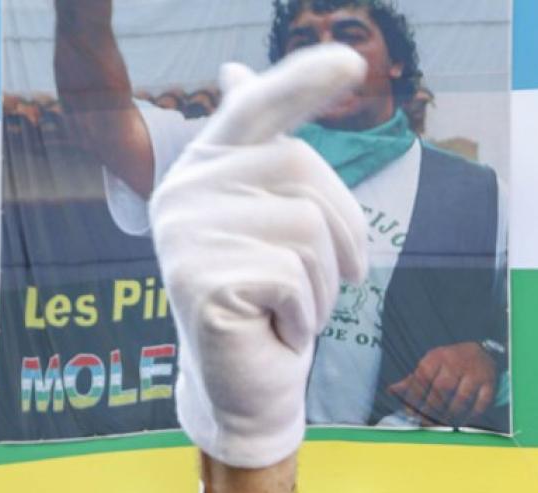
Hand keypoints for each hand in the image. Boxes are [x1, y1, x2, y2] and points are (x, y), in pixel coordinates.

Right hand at [148, 45, 370, 467]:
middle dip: (341, 231)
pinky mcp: (199, 280)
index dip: (303, 80)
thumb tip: (235, 70)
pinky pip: (293, 277)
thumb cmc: (271, 305)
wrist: (244, 387)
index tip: (353, 60)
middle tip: (331, 282)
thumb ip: (265, 157)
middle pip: (300, 168)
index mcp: (205, 168)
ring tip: (295, 311)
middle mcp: (183, 189)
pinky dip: (304, 314)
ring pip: (305, 228)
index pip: (255, 108)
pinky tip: (276, 330)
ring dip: (322, 285)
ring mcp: (185, 234)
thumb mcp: (275, 226)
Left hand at [387, 341, 498, 426]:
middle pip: (442, 389)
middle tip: (426, 423)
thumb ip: (413, 380)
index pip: (423, 377)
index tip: (411, 413)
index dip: (416, 398)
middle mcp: (456, 362)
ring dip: (451, 414)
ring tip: (443, 423)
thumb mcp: (431, 365)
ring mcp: (475, 372)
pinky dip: (471, 415)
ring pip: (461, 398)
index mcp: (437, 356)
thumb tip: (391, 390)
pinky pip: (480, 403)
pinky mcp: (489, 382)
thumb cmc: (450, 362)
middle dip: (432, 409)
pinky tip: (462, 421)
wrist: (482, 351)